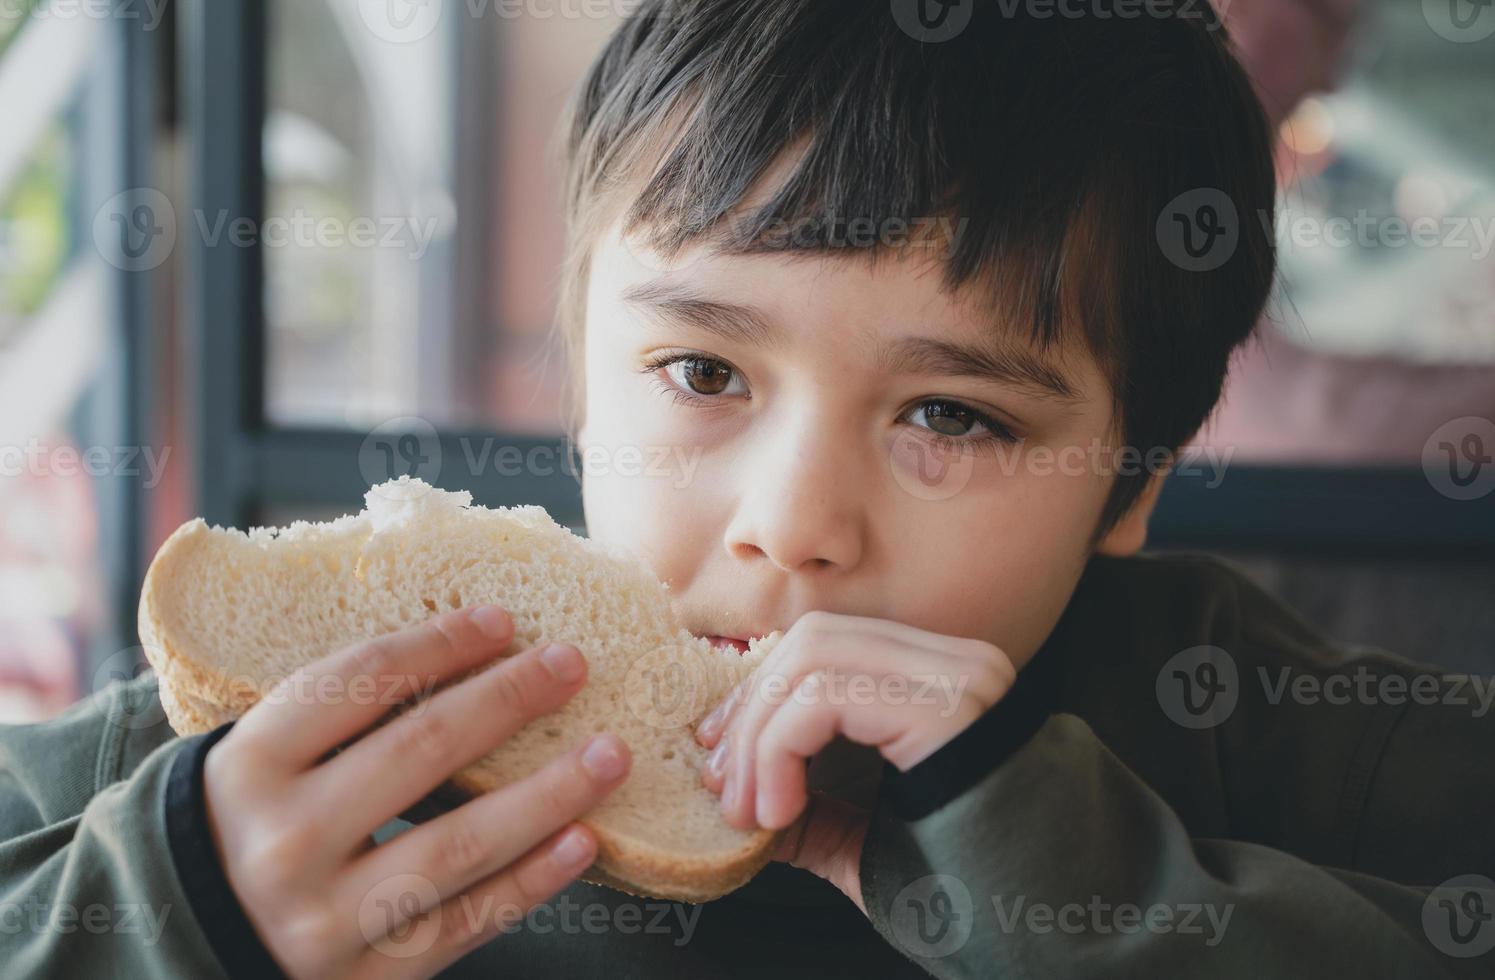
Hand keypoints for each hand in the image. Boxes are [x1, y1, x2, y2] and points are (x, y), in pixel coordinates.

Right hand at [203, 605, 631, 978]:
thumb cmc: (249, 823)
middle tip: (574, 664)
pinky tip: (583, 840)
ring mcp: (323, 918)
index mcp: (249, 766)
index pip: (357, 684)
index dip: (438, 643)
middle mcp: (283, 840)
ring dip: (548, 794)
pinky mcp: (362, 978)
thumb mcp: (264, 757)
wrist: (186, 941)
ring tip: (610, 754)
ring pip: (456, 845)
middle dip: (508, 700)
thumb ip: (341, 711)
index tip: (504, 619)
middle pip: (419, 752)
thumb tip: (471, 642)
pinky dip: (531, 881)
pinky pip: (465, 924)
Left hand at [694, 612, 1013, 908]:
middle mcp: (954, 662)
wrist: (1036, 929)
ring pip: (813, 660)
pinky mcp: (948, 705)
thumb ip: (809, 811)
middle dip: (750, 711)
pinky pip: (826, 698)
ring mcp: (957, 676)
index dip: (757, 693)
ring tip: (748, 811)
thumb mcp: (862, 842)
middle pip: (812, 641)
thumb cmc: (961, 890)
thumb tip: (742, 798)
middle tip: (725, 789)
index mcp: (937, 681)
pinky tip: (780, 811)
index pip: (823, 645)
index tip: (720, 757)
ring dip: (757, 737)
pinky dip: (779, 750)